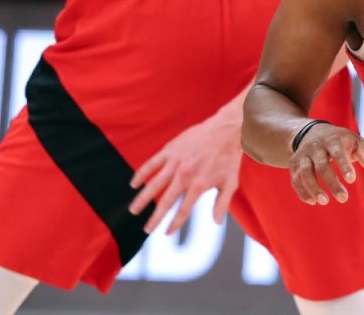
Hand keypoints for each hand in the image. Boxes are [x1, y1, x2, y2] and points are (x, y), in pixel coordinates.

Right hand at [129, 91, 245, 233]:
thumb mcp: (230, 183)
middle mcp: (184, 176)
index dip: (174, 224)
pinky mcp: (170, 150)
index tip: (166, 233)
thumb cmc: (230, 157)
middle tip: (146, 229)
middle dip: (154, 217)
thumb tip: (217, 223)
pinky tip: (133, 184)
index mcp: (198, 185)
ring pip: (154, 184)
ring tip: (133, 210)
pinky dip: (141, 174)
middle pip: (165, 201)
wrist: (227, 130)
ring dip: (142, 199)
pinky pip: (151, 164)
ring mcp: (175, 162)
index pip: (183, 210)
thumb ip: (222, 204)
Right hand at [289, 122, 363, 205]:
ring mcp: (303, 155)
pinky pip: (295, 179)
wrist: (312, 132)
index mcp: (332, 140)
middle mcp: (315, 146)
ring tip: (325, 201)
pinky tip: (312, 202)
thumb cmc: (340, 141)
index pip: (337, 152)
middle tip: (343, 198)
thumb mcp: (355, 142)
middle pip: (321, 165)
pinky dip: (302, 191)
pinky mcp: (294, 165)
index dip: (344, 166)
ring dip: (313, 188)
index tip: (352, 180)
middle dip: (331, 182)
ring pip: (304, 172)